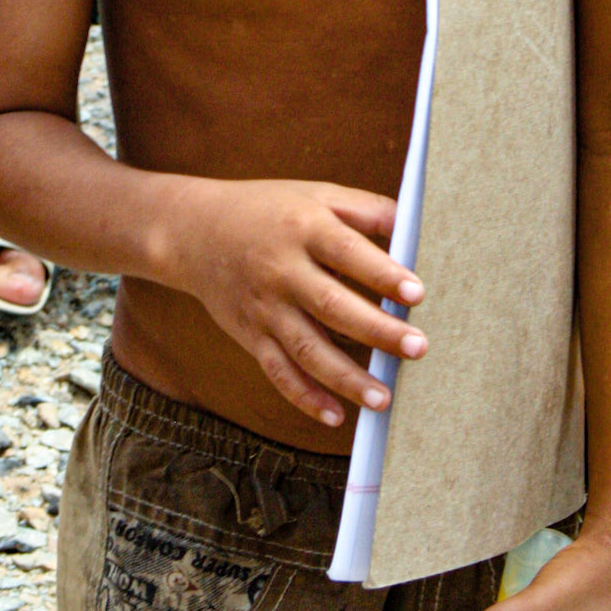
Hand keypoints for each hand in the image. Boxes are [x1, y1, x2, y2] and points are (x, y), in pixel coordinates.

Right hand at [158, 177, 425, 428]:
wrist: (193, 232)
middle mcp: (282, 270)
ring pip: (307, 348)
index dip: (382, 274)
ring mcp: (264, 307)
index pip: (347, 252)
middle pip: (332, 305)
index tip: (416, 293)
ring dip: (346, 378)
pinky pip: (278, 372)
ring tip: (383, 398)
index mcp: (303, 228)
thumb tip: (414, 228)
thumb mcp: (315, 194)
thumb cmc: (267, 210)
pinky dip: (305, 397)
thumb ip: (365, 209)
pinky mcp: (251, 336)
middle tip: (417, 348)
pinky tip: (335, 416)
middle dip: (376, 330)